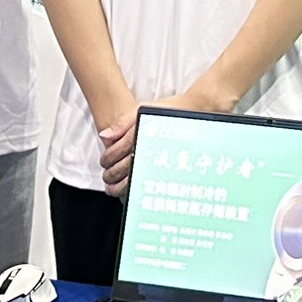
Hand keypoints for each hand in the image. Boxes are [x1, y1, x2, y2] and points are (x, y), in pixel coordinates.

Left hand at [97, 87, 227, 197]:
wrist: (196, 112)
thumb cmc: (171, 110)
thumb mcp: (144, 108)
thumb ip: (123, 121)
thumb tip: (105, 136)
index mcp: (139, 134)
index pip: (115, 151)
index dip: (106, 159)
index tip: (104, 162)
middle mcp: (147, 148)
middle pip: (121, 168)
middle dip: (110, 175)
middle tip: (107, 177)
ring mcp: (157, 159)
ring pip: (132, 179)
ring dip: (119, 187)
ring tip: (113, 189)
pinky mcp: (166, 165)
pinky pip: (148, 181)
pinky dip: (136, 190)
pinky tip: (132, 193)